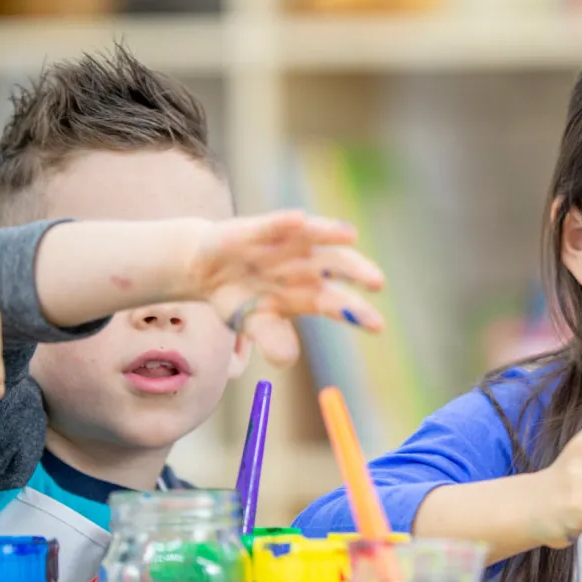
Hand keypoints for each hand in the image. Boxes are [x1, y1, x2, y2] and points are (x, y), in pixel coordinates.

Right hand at [184, 210, 385, 366]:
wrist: (204, 269)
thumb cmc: (240, 299)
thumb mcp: (253, 323)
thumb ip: (270, 338)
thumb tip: (286, 360)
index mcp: (308, 293)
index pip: (338, 302)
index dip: (357, 312)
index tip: (377, 326)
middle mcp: (304, 265)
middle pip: (336, 265)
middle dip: (356, 272)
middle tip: (377, 282)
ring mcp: (284, 244)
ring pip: (313, 236)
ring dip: (330, 233)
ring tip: (349, 235)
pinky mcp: (257, 229)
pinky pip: (272, 225)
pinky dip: (284, 222)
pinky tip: (298, 220)